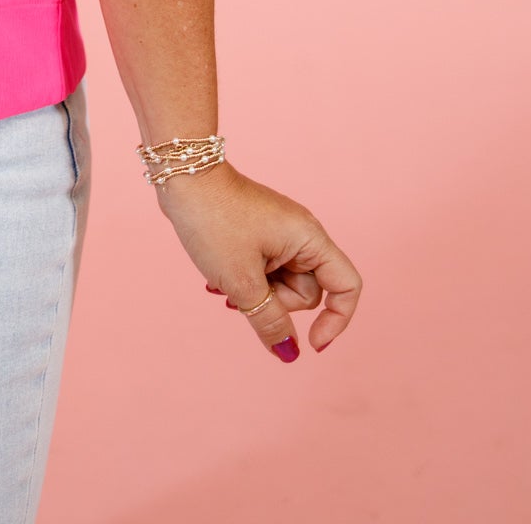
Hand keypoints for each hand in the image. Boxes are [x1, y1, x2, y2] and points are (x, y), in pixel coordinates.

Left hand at [156, 161, 360, 360]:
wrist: (183, 177)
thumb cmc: (214, 222)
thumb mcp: (242, 281)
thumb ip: (269, 321)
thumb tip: (288, 352)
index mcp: (309, 238)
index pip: (347, 286)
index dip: (337, 320)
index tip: (312, 344)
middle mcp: (300, 234)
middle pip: (308, 291)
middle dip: (277, 303)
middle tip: (242, 291)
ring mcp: (279, 233)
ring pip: (282, 284)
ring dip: (255, 293)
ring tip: (224, 281)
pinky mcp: (259, 234)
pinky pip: (263, 271)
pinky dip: (245, 280)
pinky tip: (218, 277)